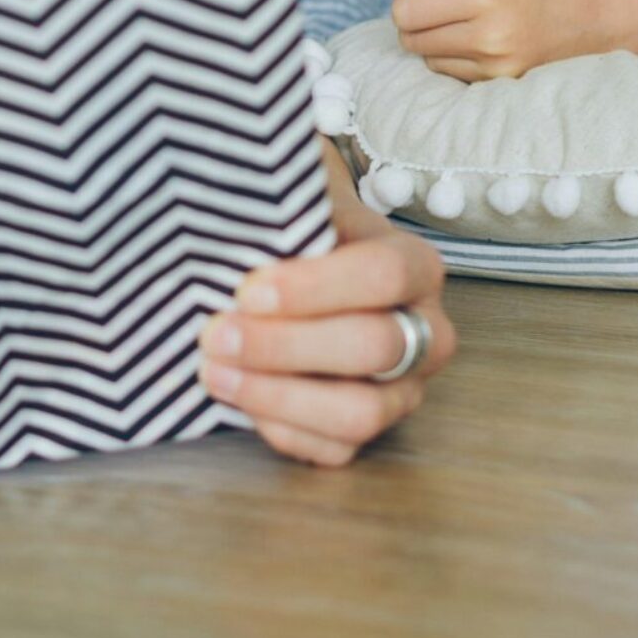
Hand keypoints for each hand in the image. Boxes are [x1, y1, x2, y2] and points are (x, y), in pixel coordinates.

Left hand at [195, 147, 455, 465]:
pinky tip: (235, 396)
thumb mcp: (302, 192)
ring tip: (213, 370)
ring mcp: (401, 390)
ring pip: (359, 414)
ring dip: (277, 394)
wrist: (292, 257)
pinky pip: (333, 451)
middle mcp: (423, 332)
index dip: (315, 288)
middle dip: (285, 345)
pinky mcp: (366, 432)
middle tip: (216, 333)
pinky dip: (280, 427)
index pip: (384, 277)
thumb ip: (288, 192)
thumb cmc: (297, 223)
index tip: (247, 289)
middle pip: (372, 348)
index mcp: (414, 264)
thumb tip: (251, 186)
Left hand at [386, 0, 609, 79]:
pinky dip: (454, 53)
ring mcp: (497, 69)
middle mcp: (491, 38)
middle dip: (420, 10)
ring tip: (474, 12)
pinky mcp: (501, 86)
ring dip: (435, 33)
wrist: (601, 13)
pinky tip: (483, 33)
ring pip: (425, 56)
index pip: (403, 9)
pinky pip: (449, 72)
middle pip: (408, 35)